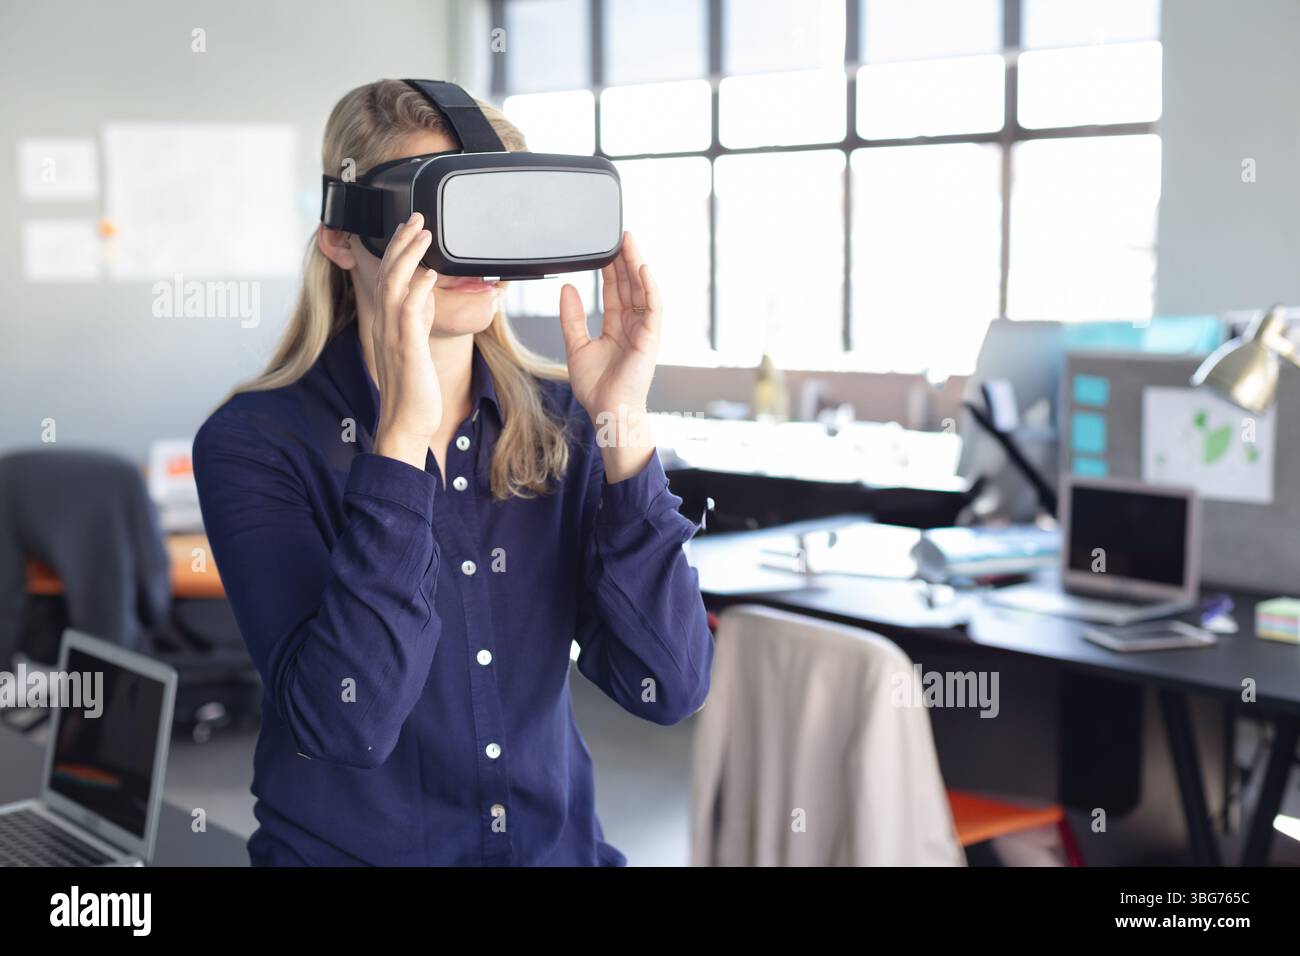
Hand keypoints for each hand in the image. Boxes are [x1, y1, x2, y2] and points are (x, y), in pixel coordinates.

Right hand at [371, 213, 441, 469]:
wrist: (405, 424)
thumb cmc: (413, 390)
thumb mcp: (414, 345)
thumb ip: (416, 318)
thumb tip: (426, 291)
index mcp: (387, 324)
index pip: (386, 277)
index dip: (395, 250)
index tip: (409, 227)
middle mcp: (385, 325)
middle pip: (387, 273)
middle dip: (401, 242)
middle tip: (416, 217)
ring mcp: (394, 336)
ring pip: (394, 285)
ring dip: (409, 256)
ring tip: (424, 234)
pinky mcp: (407, 349)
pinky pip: (409, 312)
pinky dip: (420, 289)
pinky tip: (431, 273)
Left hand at [559, 232, 661, 481]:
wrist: (607, 411)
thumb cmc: (597, 388)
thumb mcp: (576, 346)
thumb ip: (572, 317)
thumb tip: (567, 288)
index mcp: (618, 327)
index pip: (615, 290)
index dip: (611, 268)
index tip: (605, 247)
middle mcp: (633, 325)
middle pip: (630, 284)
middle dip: (625, 259)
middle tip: (619, 233)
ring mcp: (644, 330)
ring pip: (642, 290)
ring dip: (636, 264)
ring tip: (629, 241)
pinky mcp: (650, 338)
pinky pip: (653, 308)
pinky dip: (649, 287)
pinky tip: (642, 268)